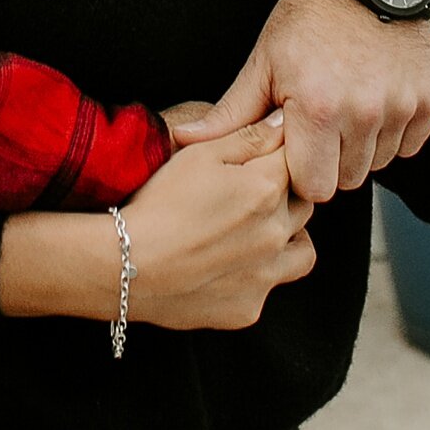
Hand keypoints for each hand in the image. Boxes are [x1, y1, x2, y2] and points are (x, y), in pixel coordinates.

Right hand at [0, 114, 313, 330]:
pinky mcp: (249, 308)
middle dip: (286, 195)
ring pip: (303, 250)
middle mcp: (276, 233)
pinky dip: (257, 275)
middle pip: (304, 203)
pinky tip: (226, 266)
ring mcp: (266, 275)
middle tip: (249, 194)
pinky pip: (270, 287)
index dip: (279, 155)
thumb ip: (250, 136)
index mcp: (267, 187)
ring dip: (288, 238)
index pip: (298, 160)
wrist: (125, 266)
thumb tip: (285, 121)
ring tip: (253, 232)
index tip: (261, 157)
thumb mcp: (199, 154)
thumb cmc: (159, 203)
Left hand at [170, 0, 429, 201]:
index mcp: (317, 109)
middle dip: (331, 158)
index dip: (300, 168)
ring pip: (379, 164)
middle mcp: (365, 112)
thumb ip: (229, 113)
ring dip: (362, 144)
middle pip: (347, 180)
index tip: (296, 138)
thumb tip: (180, 140)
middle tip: (321, 119)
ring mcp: (402, 106)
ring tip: (348, 102)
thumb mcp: (264, 61)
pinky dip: (393, 130)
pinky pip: (410, 145)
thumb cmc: (309, 17)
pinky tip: (375, 96)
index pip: (312, 188)